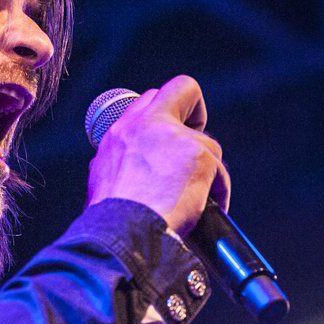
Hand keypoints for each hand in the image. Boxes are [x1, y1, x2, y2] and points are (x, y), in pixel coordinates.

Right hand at [86, 75, 230, 235]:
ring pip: (207, 143)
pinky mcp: (199, 156)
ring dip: (205, 170)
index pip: (148, 99)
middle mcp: (145, 125)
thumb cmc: (111, 222)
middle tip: (192, 153)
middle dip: (194, 118)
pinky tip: (203, 210)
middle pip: (184, 89)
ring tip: (194, 200)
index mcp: (119, 132)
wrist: (123, 235)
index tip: (169, 138)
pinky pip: (219, 171)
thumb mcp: (103, 181)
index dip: (164, 114)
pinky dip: (217, 191)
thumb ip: (122, 162)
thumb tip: (133, 170)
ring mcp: (175, 137)